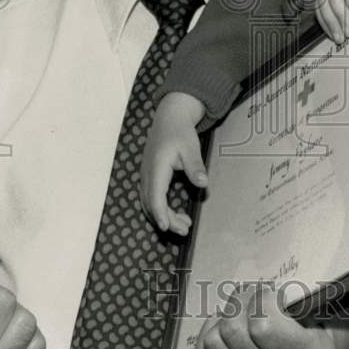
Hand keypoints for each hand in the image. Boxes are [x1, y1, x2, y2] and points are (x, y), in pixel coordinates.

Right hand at [140, 91, 207, 234]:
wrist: (169, 119)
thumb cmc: (180, 132)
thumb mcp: (191, 148)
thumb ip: (195, 166)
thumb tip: (203, 183)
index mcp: (156, 167)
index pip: (155, 196)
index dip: (160, 213)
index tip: (166, 227)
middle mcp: (147, 173)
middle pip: (151, 204)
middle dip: (167, 219)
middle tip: (186, 229)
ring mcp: (145, 176)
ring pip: (149, 203)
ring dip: (164, 216)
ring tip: (184, 225)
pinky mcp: (148, 177)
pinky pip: (150, 198)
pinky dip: (161, 209)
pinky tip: (175, 214)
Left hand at [196, 284, 348, 348]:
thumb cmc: (334, 330)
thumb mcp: (330, 309)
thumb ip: (300, 298)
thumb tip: (264, 284)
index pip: (262, 325)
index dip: (261, 298)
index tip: (273, 292)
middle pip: (233, 331)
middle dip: (241, 301)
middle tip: (256, 294)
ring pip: (214, 342)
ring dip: (225, 317)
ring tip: (245, 310)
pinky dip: (214, 332)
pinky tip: (234, 326)